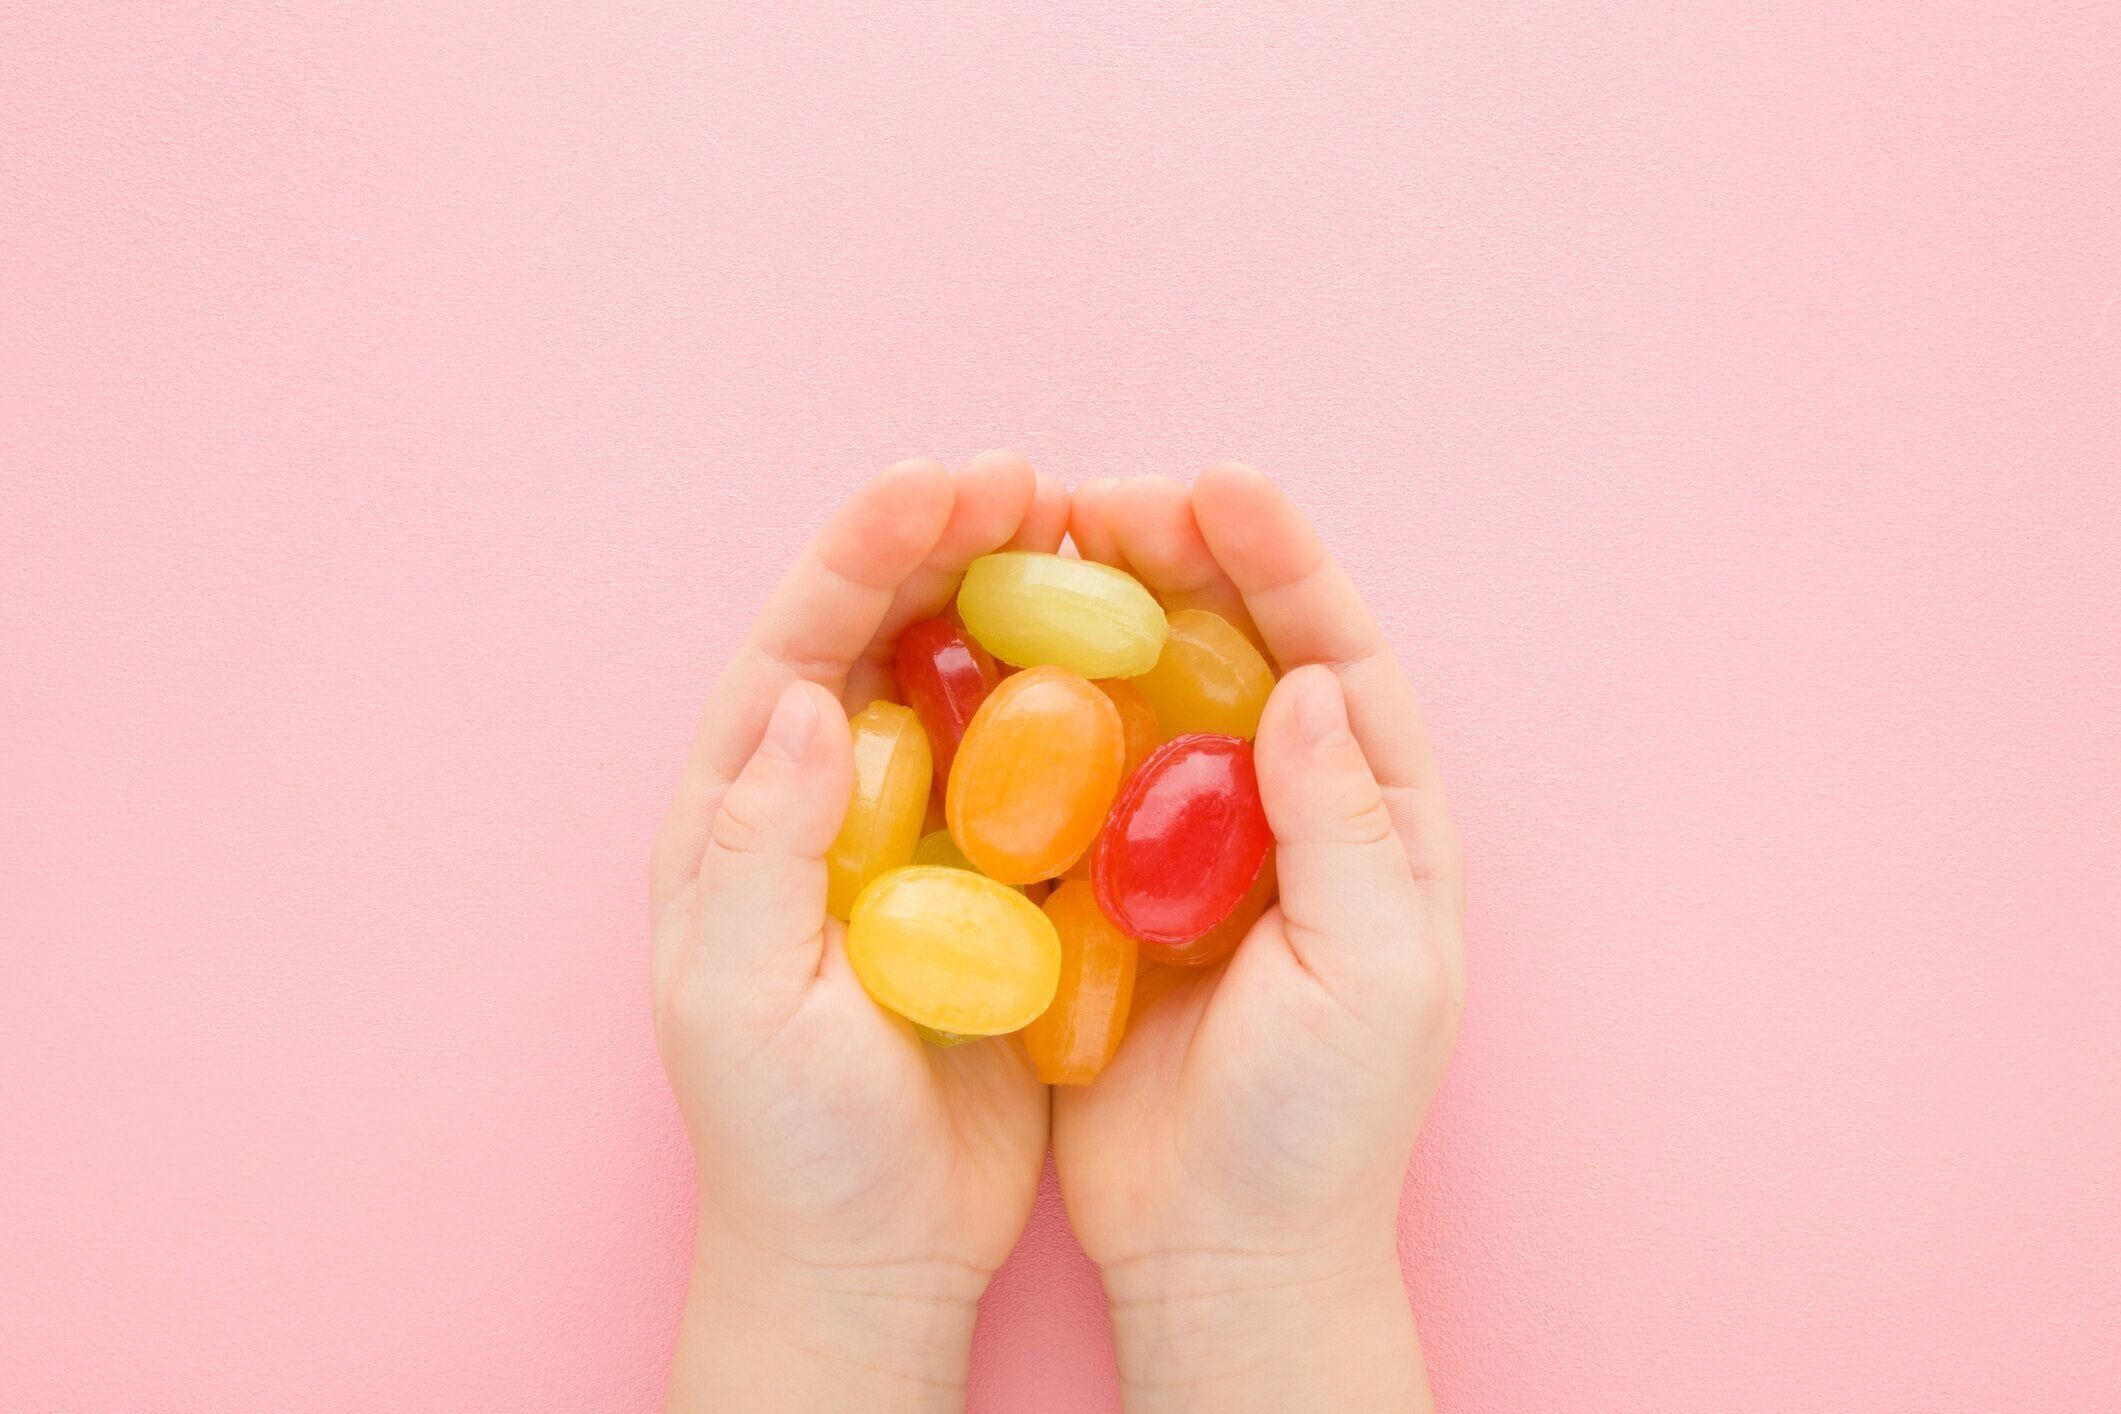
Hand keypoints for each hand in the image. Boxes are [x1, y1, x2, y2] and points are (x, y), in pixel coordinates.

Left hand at [651, 454, 1068, 1412]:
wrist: (865, 1253)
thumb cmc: (785, 1142)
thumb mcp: (748, 1003)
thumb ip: (766, 850)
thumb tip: (805, 698)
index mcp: (739, 814)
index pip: (796, 647)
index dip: (863, 555)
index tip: (942, 484)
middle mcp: (820, 804)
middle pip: (878, 640)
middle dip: (945, 547)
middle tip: (1029, 480)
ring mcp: (907, 839)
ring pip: (962, 687)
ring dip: (1016, 606)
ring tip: (1088, 535)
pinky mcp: (984, 886)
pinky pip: (1031, 768)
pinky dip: (1074, 705)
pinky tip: (1134, 660)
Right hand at [1057, 466, 1467, 1412]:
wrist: (1226, 1254)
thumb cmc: (1324, 1130)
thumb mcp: (1370, 979)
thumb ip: (1346, 830)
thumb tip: (1306, 682)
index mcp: (1378, 819)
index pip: (1334, 654)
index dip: (1283, 559)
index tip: (1217, 486)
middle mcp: (1286, 813)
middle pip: (1235, 650)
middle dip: (1177, 560)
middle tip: (1096, 499)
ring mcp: (1191, 849)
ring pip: (1144, 697)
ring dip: (1095, 616)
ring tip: (1032, 547)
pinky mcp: (1107, 893)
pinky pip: (1071, 777)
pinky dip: (1034, 714)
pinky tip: (981, 663)